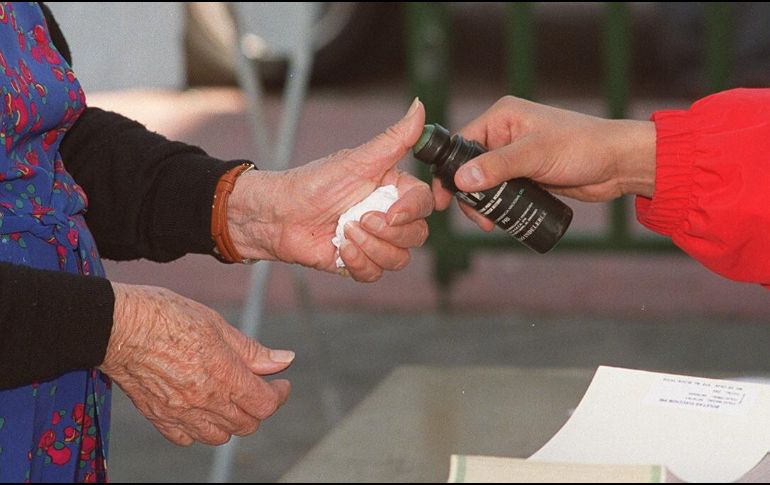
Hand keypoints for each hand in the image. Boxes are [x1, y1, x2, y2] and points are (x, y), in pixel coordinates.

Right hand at [100, 283, 292, 445]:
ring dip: (231, 421)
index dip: (279, 394)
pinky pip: (186, 438)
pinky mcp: (158, 417)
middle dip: (258, 407)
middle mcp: (205, 401)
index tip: (281, 383)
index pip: (265, 404)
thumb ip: (252, 350)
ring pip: (219, 436)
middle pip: (246, 424)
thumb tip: (284, 360)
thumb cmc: (166, 316)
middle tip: (257, 387)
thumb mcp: (217, 324)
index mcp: (224, 376)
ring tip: (230, 398)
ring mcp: (180, 413)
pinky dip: (199, 429)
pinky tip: (199, 408)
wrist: (116, 325)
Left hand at [227, 99, 432, 281]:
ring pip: (399, 258)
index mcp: (393, 190)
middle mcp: (389, 217)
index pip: (424, 204)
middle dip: (387, 232)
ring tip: (344, 231)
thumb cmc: (313, 183)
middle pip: (417, 236)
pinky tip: (339, 248)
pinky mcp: (359, 263)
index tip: (392, 212)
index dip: (412, 211)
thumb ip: (394, 139)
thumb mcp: (356, 161)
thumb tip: (419, 105)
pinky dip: (358, 263)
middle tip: (358, 218)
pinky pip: (376, 274)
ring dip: (370, 247)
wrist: (277, 216)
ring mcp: (375, 241)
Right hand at [432, 96, 655, 230]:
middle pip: (469, 166)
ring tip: (490, 223)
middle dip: (468, 193)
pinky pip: (502, 190)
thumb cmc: (583, 147)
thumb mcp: (536, 155)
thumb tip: (461, 180)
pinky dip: (497, 204)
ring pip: (484, 182)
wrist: (618, 164)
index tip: (443, 197)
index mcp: (502, 117)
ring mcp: (515, 154)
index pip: (462, 142)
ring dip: (483, 203)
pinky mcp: (527, 173)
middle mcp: (505, 133)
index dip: (449, 170)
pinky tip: (500, 219)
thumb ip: (498, 166)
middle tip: (477, 217)